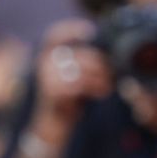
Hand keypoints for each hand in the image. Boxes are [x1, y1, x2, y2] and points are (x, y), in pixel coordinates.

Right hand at [31, 19, 111, 139]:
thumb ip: (80, 65)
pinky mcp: (52, 91)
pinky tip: (103, 92)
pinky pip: (79, 84)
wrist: (51, 128)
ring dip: (100, 76)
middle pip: (78, 55)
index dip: (70, 30)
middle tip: (113, 72)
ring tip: (109, 85)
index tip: (90, 30)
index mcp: (46, 57)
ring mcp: (46, 77)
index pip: (54, 36)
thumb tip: (104, 56)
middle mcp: (44, 64)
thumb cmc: (65, 102)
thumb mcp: (71, 80)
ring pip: (80, 69)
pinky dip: (94, 87)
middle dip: (99, 63)